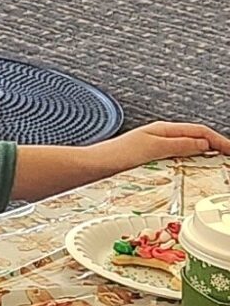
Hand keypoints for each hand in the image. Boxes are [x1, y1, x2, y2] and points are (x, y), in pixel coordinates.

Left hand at [94, 121, 229, 175]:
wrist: (90, 168)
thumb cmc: (114, 155)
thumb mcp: (152, 148)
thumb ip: (178, 145)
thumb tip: (203, 144)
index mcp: (163, 130)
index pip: (200, 131)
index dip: (220, 141)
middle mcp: (159, 137)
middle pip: (195, 140)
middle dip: (216, 149)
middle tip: (228, 162)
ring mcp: (154, 150)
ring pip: (187, 151)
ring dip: (203, 158)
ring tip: (217, 169)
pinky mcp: (148, 162)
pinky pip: (175, 162)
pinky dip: (188, 166)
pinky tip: (191, 176)